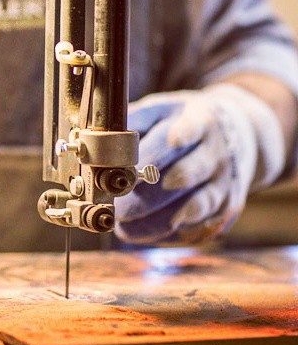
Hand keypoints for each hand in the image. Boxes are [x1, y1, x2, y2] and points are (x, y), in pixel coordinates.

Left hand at [115, 84, 284, 243]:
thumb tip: (102, 134)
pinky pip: (202, 225)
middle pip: (184, 175)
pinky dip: (174, 234)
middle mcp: (217, 152)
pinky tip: (145, 235)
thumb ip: (136, 119)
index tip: (142, 165)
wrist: (241, 132)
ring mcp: (225, 180)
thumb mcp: (165, 109)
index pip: (186, 132)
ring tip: (124, 227)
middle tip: (117, 207)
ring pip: (196, 204)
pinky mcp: (228, 204)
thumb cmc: (185, 122)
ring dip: (158, 219)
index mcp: (200, 121)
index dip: (166, 148)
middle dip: (148, 194)